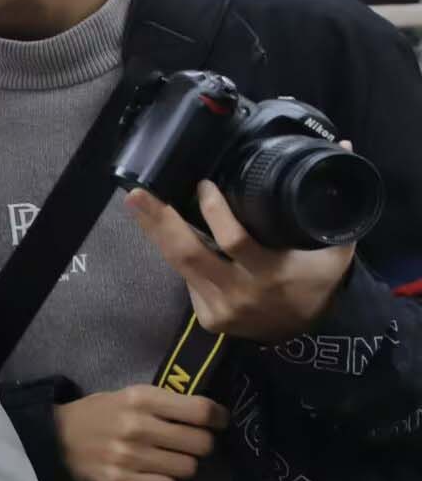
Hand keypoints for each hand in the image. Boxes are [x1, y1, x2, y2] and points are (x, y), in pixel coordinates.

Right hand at [51, 384, 227, 480]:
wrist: (54, 439)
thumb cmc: (98, 414)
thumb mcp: (129, 396)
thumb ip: (164, 404)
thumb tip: (210, 417)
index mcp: (141, 399)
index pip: (200, 411)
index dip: (218, 418)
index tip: (218, 423)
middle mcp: (137, 427)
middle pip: (201, 443)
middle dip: (200, 445)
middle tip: (187, 445)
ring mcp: (128, 457)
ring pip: (187, 468)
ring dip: (181, 465)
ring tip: (165, 460)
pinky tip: (150, 474)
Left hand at [125, 179, 353, 342]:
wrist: (310, 334)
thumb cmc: (318, 282)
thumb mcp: (335, 248)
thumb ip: (333, 202)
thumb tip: (342, 146)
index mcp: (270, 274)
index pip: (234, 241)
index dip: (215, 213)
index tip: (204, 184)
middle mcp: (239, 293)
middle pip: (189, 254)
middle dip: (160, 221)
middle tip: (138, 192)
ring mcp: (219, 308)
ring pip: (179, 265)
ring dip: (156, 232)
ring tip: (138, 203)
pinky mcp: (207, 318)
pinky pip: (186, 279)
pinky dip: (178, 254)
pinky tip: (164, 231)